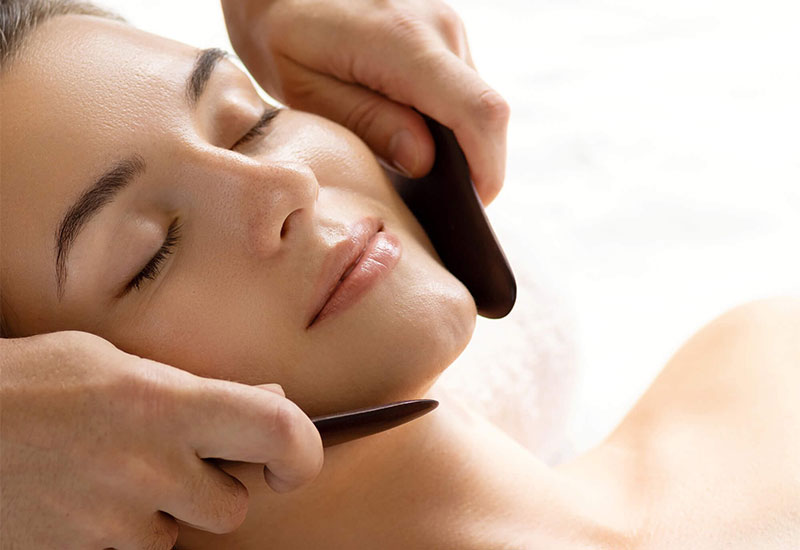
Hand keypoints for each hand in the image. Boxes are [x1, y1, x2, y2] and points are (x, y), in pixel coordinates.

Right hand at [0, 331, 321, 548]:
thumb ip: (195, 387)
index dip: (301, 452)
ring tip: (109, 476)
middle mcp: (149, 468)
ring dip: (158, 515)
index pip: (277, 431)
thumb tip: (269, 397)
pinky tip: (83, 501)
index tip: (289, 463)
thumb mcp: (115, 363)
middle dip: (212, 490)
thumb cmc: (31, 384)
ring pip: (177, 537)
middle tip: (171, 463)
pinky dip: (118, 536)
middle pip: (232, 506)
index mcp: (167, 404)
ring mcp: (114, 523)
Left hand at [221, 0, 509, 205]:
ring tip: (409, 163)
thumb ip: (367, 122)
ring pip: (473, 100)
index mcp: (404, 43)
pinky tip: (407, 130)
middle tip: (431, 201)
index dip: (487, 169)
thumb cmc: (277, 26)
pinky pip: (458, 84)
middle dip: (469, 164)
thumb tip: (424, 162)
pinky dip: (445, 117)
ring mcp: (443, 23)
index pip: (479, 112)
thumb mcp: (303, 87)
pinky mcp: (439, 27)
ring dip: (455, 140)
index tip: (472, 207)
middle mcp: (438, 27)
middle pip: (484, 113)